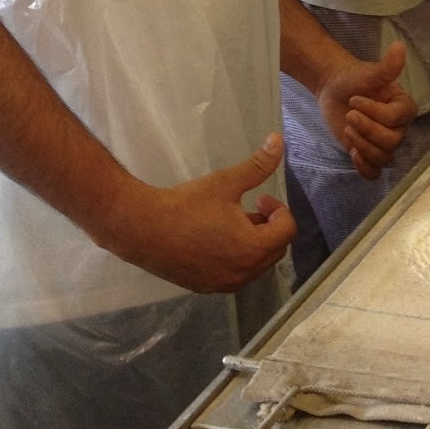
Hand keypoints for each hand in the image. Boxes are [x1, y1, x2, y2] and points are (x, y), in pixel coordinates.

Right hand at [99, 134, 294, 293]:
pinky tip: (215, 238)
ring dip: (253, 243)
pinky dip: (236, 257)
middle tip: (250, 208)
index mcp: (252, 248)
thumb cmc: (186, 205)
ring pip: (256, 265)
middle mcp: (243, 273)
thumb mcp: (225, 182)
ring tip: (232, 221)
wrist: (142, 229)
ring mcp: (224, 284)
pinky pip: (236, 274)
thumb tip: (279, 140)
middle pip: (274, 250)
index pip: (286, 231)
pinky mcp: (206, 288)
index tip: (259, 198)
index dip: (279, 210)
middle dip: (268, 227)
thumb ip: (258, 165)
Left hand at [318, 41, 417, 180]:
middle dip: (367, 130)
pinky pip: (374, 172)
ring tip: (347, 129)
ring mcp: (383, 143)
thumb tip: (399, 47)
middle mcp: (398, 128)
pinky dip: (364, 168)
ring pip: (383, 158)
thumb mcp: (369, 72)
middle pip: (392, 142)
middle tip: (349, 115)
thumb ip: (387, 66)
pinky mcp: (368, 154)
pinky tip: (352, 153)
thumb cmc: (354, 78)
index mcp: (404, 107)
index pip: (396, 119)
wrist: (334, 89)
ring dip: (363, 146)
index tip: (355, 99)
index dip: (375, 113)